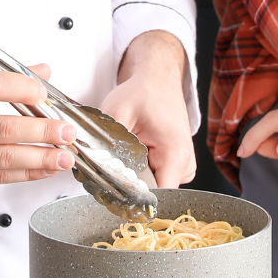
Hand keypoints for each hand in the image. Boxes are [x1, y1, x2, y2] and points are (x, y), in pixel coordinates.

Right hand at [0, 67, 76, 190]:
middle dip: (42, 131)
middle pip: (3, 129)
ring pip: (3, 158)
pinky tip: (42, 169)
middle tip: (66, 131)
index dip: (23, 88)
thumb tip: (39, 70)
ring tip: (64, 156)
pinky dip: (24, 173)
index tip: (44, 92)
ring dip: (40, 159)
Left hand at [103, 30, 195, 186]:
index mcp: (175, 154)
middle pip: (153, 193)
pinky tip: (135, 154)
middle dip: (129, 183)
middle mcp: (185, 164)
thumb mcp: (118, 112)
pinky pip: (156, 180)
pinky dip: (142, 171)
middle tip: (113, 162)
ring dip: (135, 176)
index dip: (132, 197)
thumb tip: (93, 167)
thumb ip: (107, 143)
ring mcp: (184, 167)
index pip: (157, 195)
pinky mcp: (177, 166)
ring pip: (153, 188)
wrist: (158, 81)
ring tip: (126, 153)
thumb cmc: (143, 93)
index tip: (113, 188)